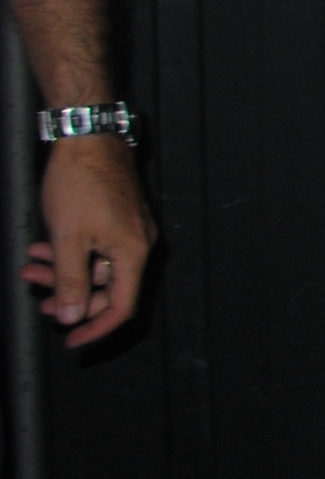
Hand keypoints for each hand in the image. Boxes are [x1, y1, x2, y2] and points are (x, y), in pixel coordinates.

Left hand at [20, 135, 155, 346]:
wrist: (88, 138)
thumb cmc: (81, 182)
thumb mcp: (67, 239)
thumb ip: (71, 281)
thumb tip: (73, 316)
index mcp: (132, 252)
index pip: (121, 306)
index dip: (95, 328)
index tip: (70, 340)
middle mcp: (139, 243)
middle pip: (108, 289)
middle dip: (72, 296)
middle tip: (41, 299)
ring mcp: (130, 228)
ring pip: (98, 265)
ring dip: (64, 271)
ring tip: (31, 266)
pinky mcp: (119, 216)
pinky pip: (97, 247)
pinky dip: (71, 253)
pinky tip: (44, 248)